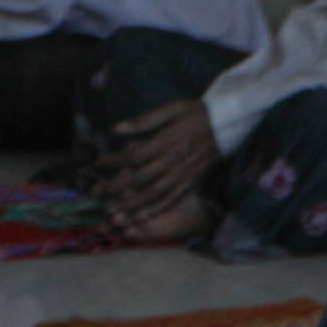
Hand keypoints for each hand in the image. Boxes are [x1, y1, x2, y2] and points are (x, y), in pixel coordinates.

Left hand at [95, 100, 216, 217]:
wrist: (230, 120)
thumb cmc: (199, 112)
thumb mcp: (172, 109)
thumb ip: (144, 121)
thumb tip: (116, 129)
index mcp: (168, 140)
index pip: (134, 155)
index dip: (114, 160)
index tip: (98, 162)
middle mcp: (174, 159)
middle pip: (140, 178)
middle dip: (115, 186)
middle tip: (96, 191)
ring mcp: (183, 173)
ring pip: (153, 193)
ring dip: (131, 204)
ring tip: (112, 212)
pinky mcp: (191, 181)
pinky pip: (171, 198)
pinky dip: (154, 209)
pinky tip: (140, 217)